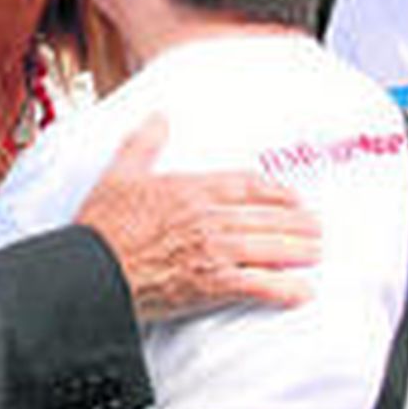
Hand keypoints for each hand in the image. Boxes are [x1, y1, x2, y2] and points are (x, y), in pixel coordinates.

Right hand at [76, 114, 320, 321]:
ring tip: (316, 254)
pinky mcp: (211, 284)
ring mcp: (212, 250)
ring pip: (269, 247)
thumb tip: (158, 118)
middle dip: (297, 223)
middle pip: (267, 216)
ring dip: (298, 251)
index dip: (276, 191)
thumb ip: (144, 144)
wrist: (90, 270)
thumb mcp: (119, 174)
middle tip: (316, 229)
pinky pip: (258, 285)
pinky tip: (300, 291)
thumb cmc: (101, 227)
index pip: (247, 184)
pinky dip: (284, 288)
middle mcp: (208, 216)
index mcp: (190, 188)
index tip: (292, 198)